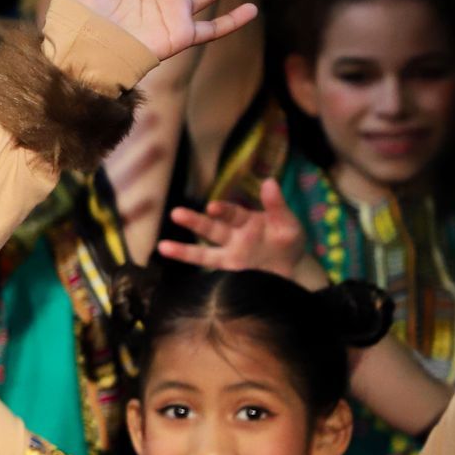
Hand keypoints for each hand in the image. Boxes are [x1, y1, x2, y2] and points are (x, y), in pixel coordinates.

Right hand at [161, 179, 308, 280]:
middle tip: (176, 214)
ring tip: (162, 247)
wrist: (293, 270)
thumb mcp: (289, 223)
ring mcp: (229, 256)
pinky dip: (195, 270)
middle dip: (194, 222)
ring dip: (183, 250)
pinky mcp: (229, 273)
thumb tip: (269, 181)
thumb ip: (277, 206)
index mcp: (247, 222)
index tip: (211, 208)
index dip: (222, 211)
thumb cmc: (288, 242)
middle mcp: (233, 237)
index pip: (232, 214)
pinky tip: (176, 267)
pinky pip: (209, 271)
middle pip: (211, 229)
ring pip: (204, 253)